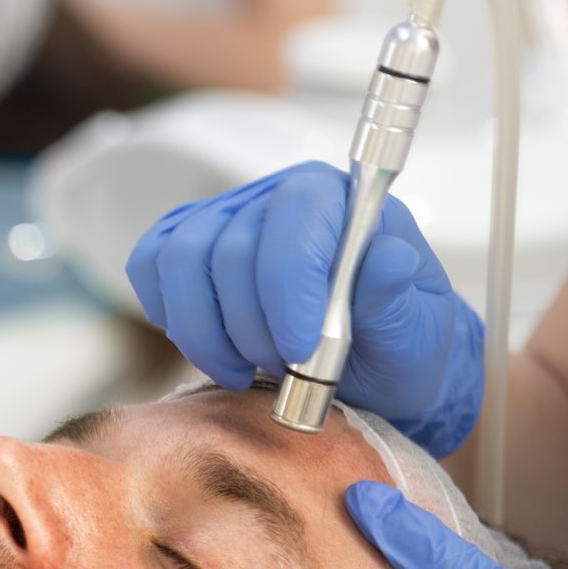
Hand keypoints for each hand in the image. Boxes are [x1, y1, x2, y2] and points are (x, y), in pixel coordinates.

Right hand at [126, 161, 483, 457]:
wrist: (370, 368)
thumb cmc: (395, 346)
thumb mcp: (417, 335)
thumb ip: (397, 300)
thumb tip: (388, 260)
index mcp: (339, 200)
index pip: (295, 217)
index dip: (288, 288)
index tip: (300, 352)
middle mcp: (276, 198)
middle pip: (230, 250)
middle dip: (251, 329)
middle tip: (284, 370)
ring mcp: (225, 220)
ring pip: (182, 261)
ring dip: (207, 333)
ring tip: (246, 369)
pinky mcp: (187, 250)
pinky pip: (150, 266)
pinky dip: (170, 314)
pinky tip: (211, 346)